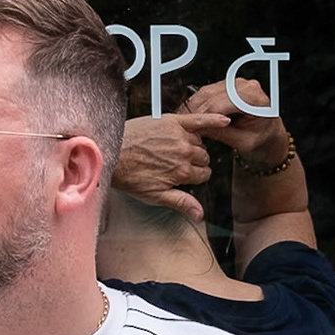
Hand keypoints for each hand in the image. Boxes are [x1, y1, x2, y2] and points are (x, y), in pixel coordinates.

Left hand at [110, 116, 228, 219]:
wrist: (111, 152)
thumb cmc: (129, 175)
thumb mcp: (155, 195)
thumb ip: (181, 202)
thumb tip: (200, 214)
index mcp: (182, 172)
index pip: (203, 174)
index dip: (194, 175)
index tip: (184, 174)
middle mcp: (184, 152)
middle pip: (203, 158)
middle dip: (194, 161)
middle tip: (175, 162)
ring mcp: (179, 135)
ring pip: (200, 142)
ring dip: (193, 145)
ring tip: (175, 148)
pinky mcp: (172, 121)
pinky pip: (200, 119)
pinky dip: (213, 119)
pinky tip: (223, 120)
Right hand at [181, 80, 284, 164]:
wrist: (266, 130)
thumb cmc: (260, 136)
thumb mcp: (243, 141)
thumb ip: (223, 133)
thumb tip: (201, 128)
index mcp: (255, 99)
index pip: (222, 104)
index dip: (203, 117)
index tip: (192, 128)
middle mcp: (246, 86)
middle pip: (212, 96)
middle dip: (196, 112)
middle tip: (183, 126)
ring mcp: (236, 83)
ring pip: (206, 92)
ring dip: (193, 107)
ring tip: (184, 122)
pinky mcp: (227, 85)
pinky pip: (206, 91)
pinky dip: (196, 103)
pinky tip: (190, 115)